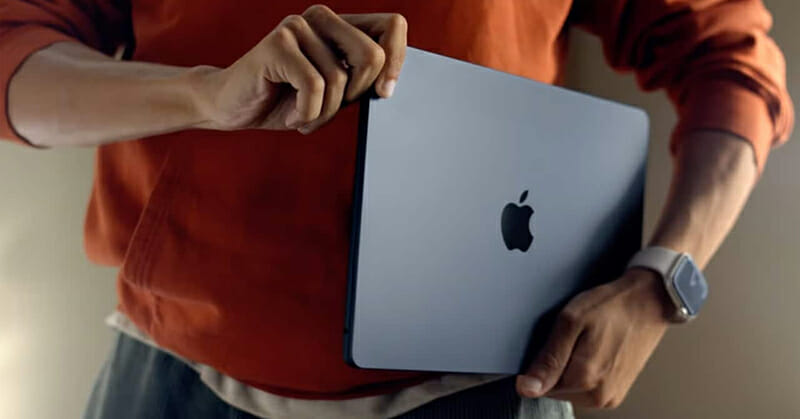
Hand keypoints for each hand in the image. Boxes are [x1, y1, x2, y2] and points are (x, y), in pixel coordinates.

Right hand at [191, 5, 406, 133]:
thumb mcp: (333, 94)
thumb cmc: (284, 101)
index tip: (384, 92)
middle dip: (355, 95)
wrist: (231, 106)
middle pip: (372, 56)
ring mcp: (297, 27)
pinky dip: (306, 114)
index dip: (397, 61)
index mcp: (340, 26)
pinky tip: (290, 115)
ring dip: (323, 112)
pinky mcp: (277, 45)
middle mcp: (321, 18)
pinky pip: (314, 87)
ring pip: (340, 80)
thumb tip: (390, 85)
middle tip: (328, 107)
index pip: (393, 25)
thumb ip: (360, 83)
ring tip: (302, 114)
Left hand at [516, 269, 673, 407]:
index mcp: (585, 379)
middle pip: (555, 390)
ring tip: (586, 343)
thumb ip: (547, 359)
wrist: (648, 303)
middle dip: (556, 366)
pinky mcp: (616, 394)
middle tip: (573, 338)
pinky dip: (584, 373)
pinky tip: (594, 351)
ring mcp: (610, 397)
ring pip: (570, 390)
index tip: (553, 342)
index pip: (539, 386)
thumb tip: (527, 388)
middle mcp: (598, 396)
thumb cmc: (612, 306)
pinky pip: (586, 389)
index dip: (539, 362)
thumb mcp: (571, 322)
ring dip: (570, 370)